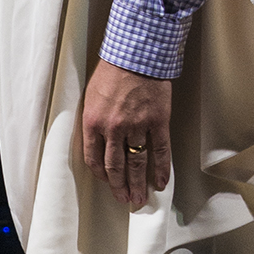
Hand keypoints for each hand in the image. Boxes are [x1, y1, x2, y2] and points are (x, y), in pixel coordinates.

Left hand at [80, 59, 171, 210]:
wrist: (136, 53)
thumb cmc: (112, 70)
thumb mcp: (92, 95)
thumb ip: (95, 120)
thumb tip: (98, 140)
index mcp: (94, 122)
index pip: (94, 158)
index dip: (101, 174)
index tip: (107, 182)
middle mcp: (114, 129)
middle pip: (116, 166)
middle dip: (119, 186)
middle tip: (124, 199)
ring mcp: (137, 126)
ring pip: (137, 163)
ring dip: (138, 184)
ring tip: (140, 199)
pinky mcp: (158, 122)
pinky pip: (160, 151)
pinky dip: (161, 169)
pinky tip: (161, 183)